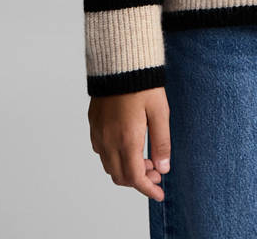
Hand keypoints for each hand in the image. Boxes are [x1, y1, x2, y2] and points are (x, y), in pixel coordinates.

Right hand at [88, 87, 171, 201]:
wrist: (120, 61)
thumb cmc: (142, 84)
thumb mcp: (160, 112)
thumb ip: (161, 142)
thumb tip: (163, 168)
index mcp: (126, 139)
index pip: (135, 177)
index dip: (148, 190)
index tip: (160, 194)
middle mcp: (108, 140)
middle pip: (120, 176)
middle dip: (139, 180)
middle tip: (156, 171)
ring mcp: (98, 133)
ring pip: (109, 166)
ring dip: (127, 169)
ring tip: (146, 157)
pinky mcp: (93, 124)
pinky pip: (101, 152)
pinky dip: (115, 158)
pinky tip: (129, 145)